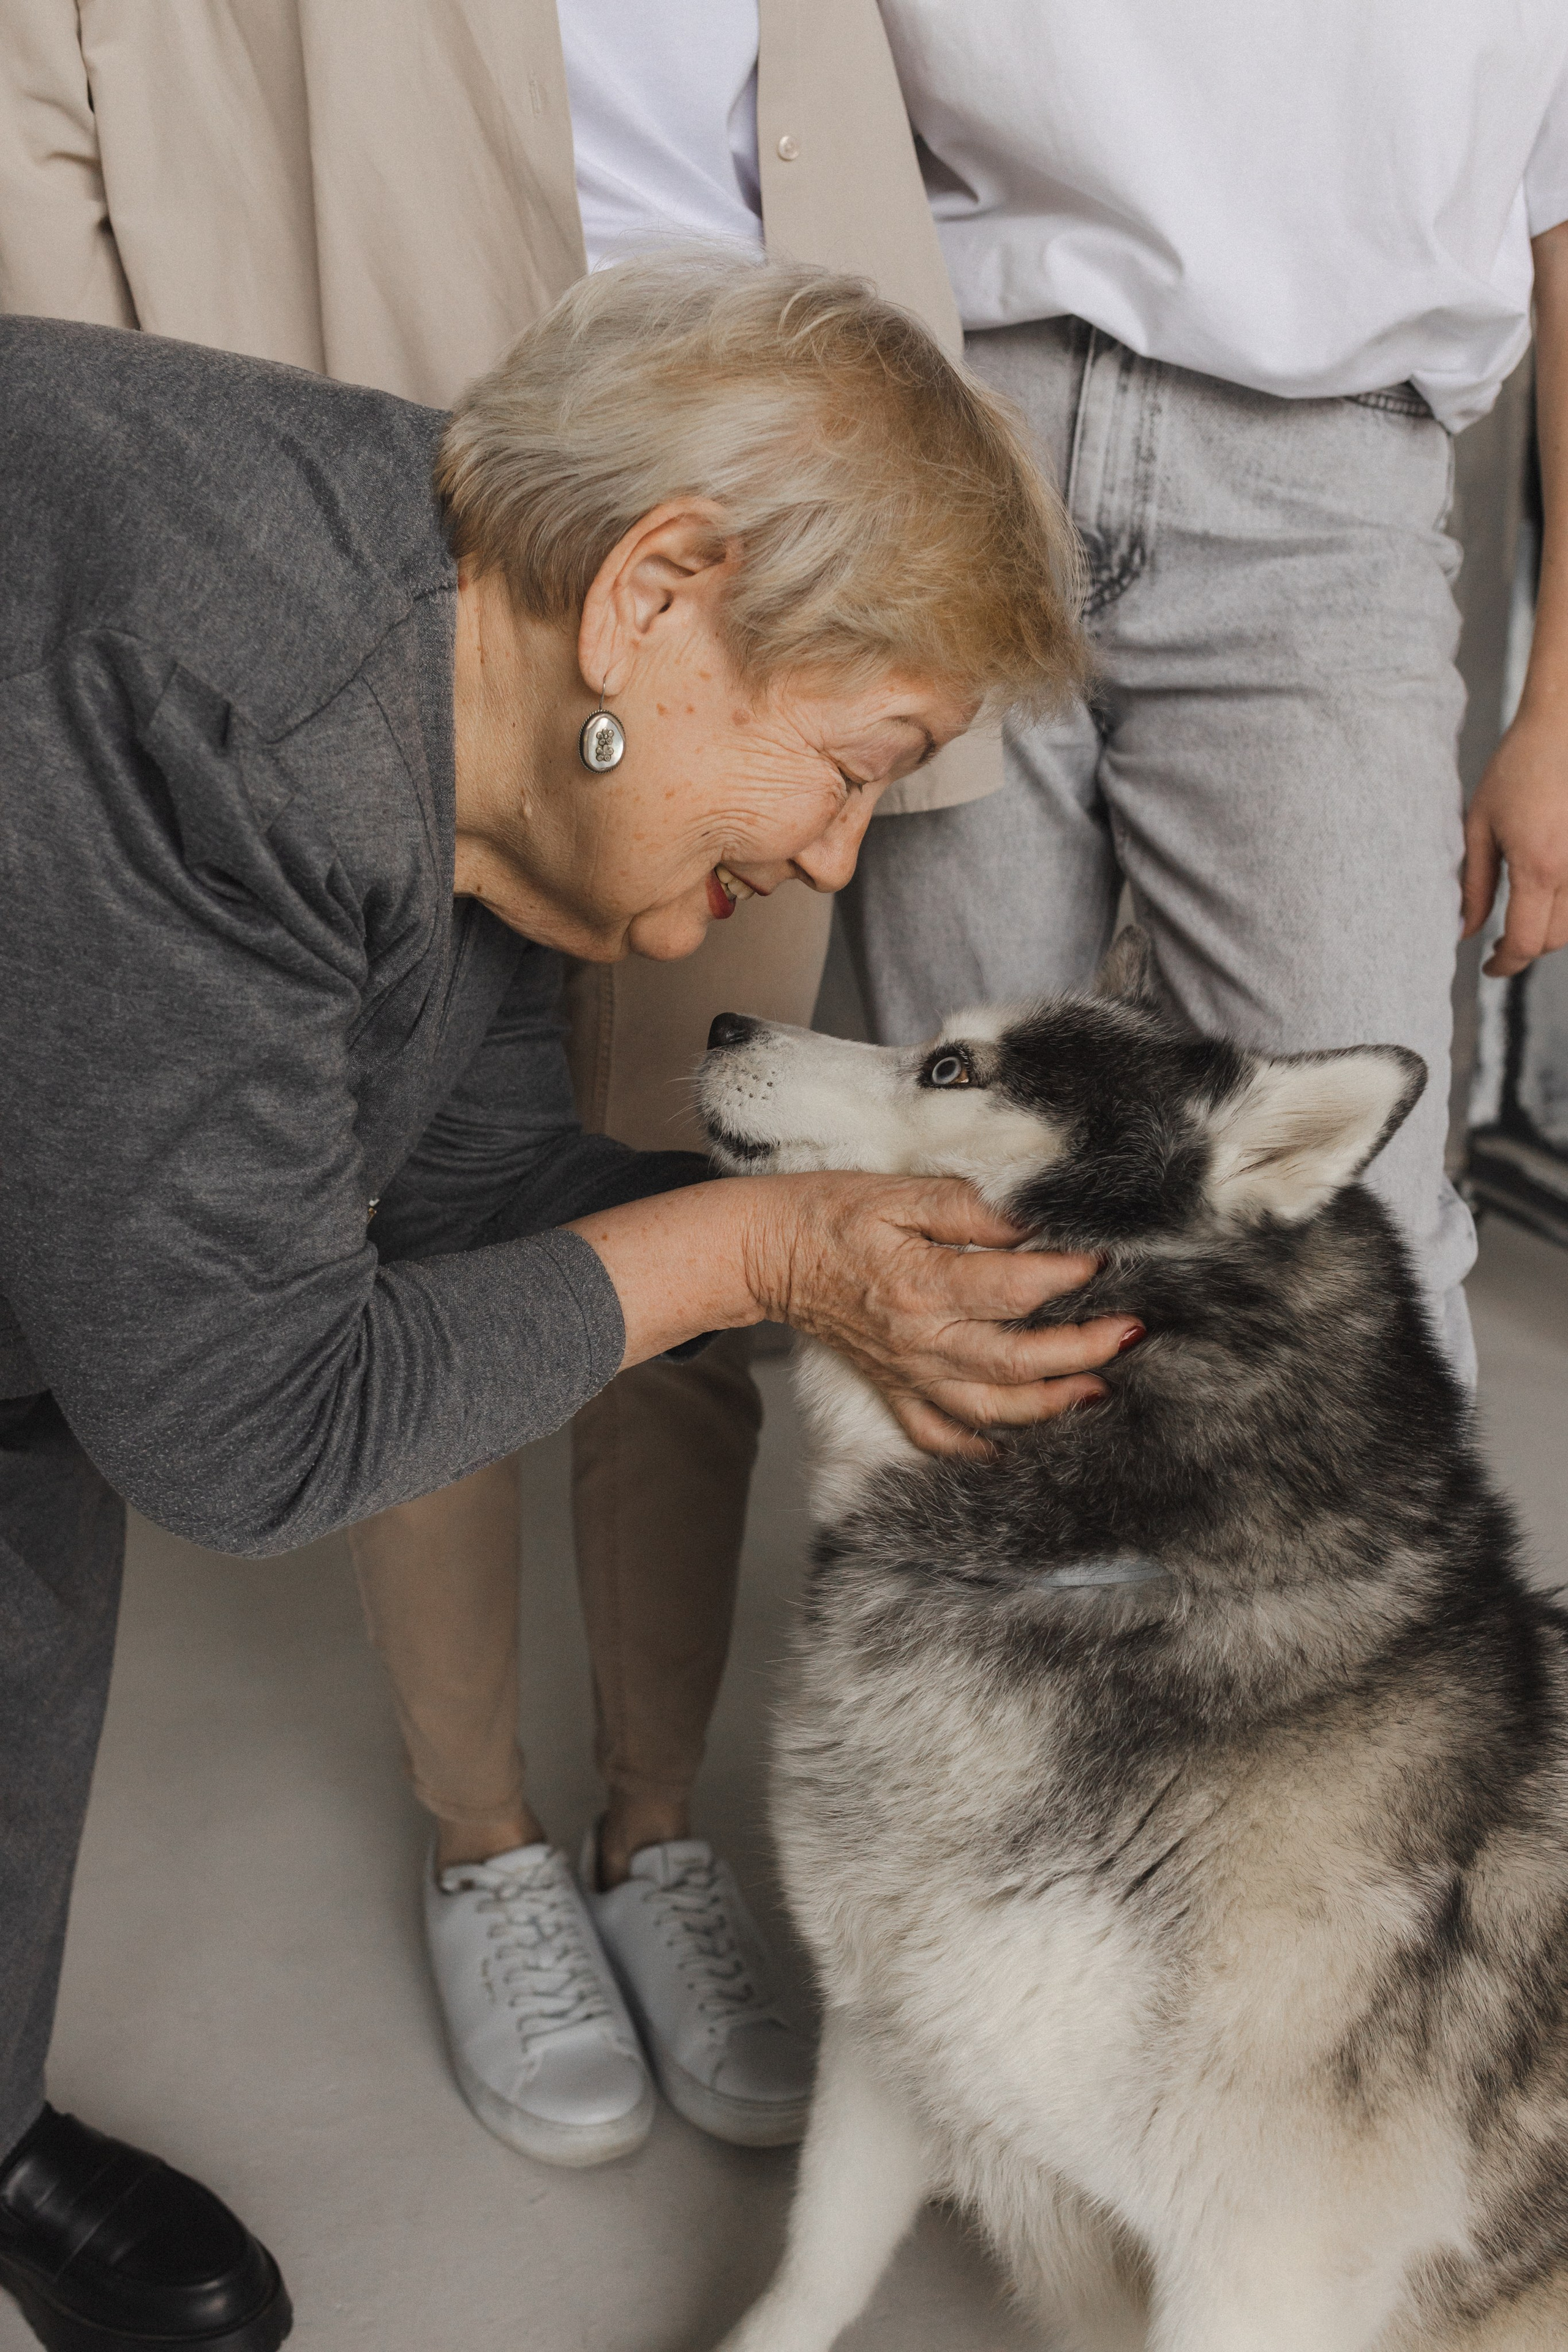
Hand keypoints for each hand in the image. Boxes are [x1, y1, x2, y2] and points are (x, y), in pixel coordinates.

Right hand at [743, 1173, 1136, 1459]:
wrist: (766, 1251)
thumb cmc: (831, 1213)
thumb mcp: (900, 1192)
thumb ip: (969, 1207)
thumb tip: (1033, 1221)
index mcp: (920, 1285)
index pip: (1010, 1288)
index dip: (1065, 1277)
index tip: (1105, 1261)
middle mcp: (918, 1341)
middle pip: (1015, 1361)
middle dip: (1081, 1351)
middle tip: (1131, 1332)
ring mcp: (906, 1374)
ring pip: (989, 1408)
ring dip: (1050, 1405)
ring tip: (1099, 1390)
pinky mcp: (892, 1388)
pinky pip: (938, 1434)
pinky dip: (978, 1448)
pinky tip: (1016, 1446)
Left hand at [1462, 707, 1567, 976]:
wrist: (1564, 726)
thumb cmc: (1517, 768)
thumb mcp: (1480, 825)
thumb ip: (1474, 883)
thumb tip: (1465, 931)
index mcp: (1538, 866)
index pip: (1526, 942)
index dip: (1505, 964)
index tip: (1489, 966)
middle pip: (1555, 939)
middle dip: (1526, 948)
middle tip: (1500, 944)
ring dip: (1551, 929)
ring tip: (1523, 916)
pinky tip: (1546, 891)